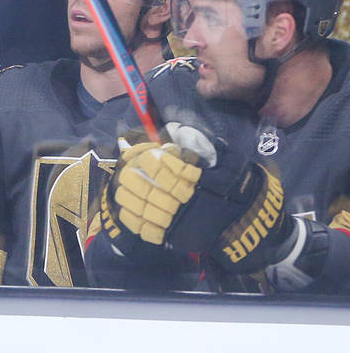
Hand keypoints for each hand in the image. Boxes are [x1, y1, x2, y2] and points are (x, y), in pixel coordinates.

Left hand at [106, 126, 290, 271]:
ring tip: (121, 185)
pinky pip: (148, 230)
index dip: (153, 159)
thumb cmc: (238, 192)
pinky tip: (124, 209)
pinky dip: (134, 219)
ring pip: (146, 209)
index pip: (170, 169)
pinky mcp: (177, 238)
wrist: (249, 229)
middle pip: (152, 188)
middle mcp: (189, 203)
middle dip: (135, 176)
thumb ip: (208, 148)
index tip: (145, 152)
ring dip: (129, 196)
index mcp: (201, 183)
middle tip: (126, 168)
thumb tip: (180, 131)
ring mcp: (181, 223)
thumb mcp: (232, 166)